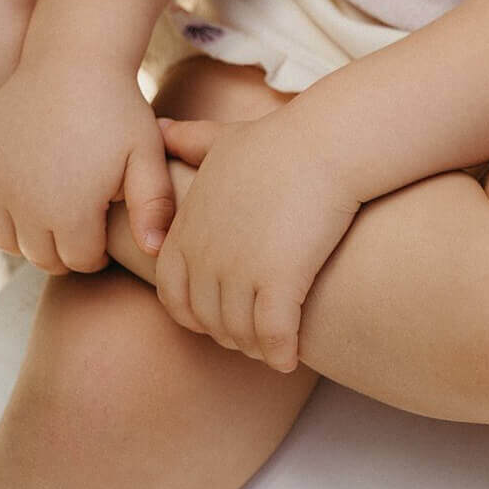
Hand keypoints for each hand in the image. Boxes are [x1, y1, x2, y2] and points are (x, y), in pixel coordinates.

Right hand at [0, 57, 176, 273]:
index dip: (98, 247)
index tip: (106, 220)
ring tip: (55, 207)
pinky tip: (19, 194)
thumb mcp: (146, 153)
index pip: (80, 261)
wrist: (73, 60)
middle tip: (83, 218)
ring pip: (6, 240)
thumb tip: (156, 251)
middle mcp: (25, 206)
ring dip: (28, 234)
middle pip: (42, 257)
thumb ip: (154, 206)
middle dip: (65, 246)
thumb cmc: (117, 108)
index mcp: (71, 211)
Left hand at [154, 107, 362, 371]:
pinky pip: (273, 337)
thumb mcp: (222, 139)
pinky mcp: (279, 281)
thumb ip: (188, 142)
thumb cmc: (281, 140)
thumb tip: (160, 131)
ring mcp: (240, 270)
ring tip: (274, 349)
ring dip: (255, 348)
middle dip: (228, 334)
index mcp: (187, 228)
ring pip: (240, 334)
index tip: (220, 314)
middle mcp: (205, 254)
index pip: (172, 294)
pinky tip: (290, 357)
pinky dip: (280, 353)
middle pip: (207, 320)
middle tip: (253, 337)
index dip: (194, 313)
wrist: (328, 142)